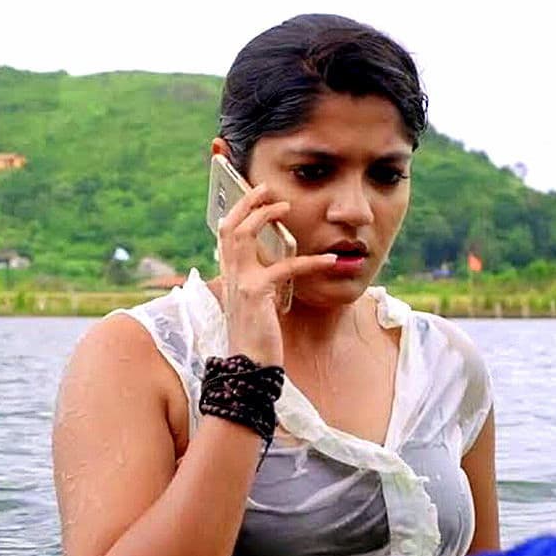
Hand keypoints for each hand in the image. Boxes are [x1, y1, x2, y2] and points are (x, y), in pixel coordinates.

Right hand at [217, 184, 336, 366]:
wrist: (249, 367)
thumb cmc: (258, 337)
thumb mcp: (258, 303)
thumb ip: (262, 281)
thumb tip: (279, 265)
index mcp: (231, 275)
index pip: (225, 233)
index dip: (237, 210)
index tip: (253, 194)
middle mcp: (231, 275)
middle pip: (229, 226)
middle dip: (246, 202)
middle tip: (266, 188)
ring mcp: (241, 282)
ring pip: (244, 235)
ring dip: (264, 215)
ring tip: (286, 206)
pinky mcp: (257, 293)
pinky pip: (285, 267)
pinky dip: (310, 260)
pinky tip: (329, 259)